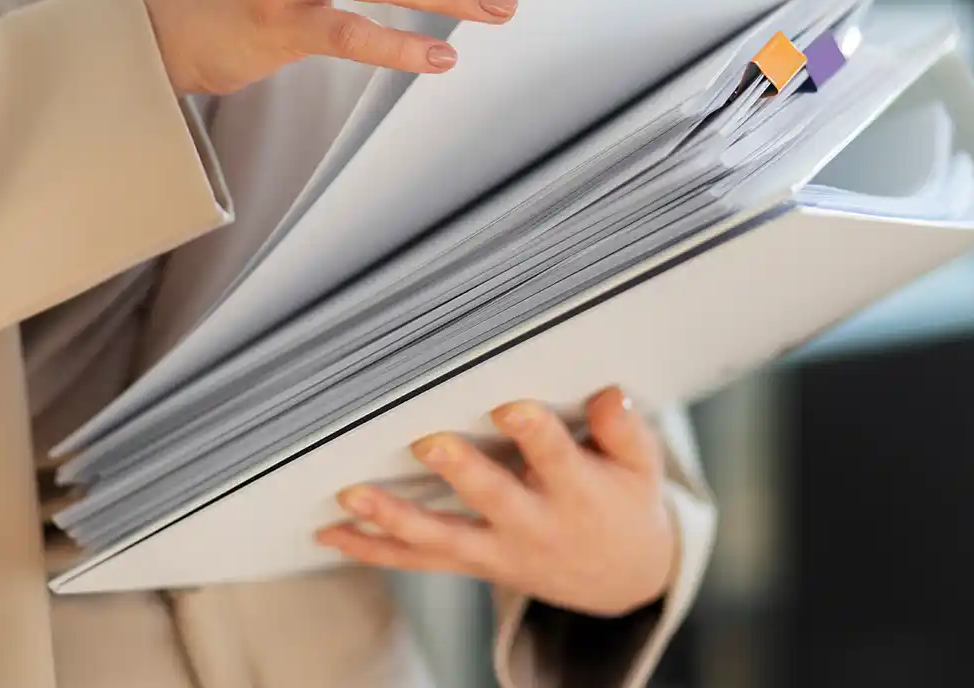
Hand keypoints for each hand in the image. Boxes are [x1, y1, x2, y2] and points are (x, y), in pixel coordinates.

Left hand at [315, 388, 675, 618]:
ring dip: (394, 518)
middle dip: (461, 472)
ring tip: (352, 496)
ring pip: (442, 538)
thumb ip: (623, 429)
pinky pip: (418, 561)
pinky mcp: (473, 563)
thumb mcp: (641, 467)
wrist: (621, 578)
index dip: (535, 433)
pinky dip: (373, 549)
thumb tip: (606, 394)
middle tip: (428, 443)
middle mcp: (534, 525)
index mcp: (578, 493)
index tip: (511, 405)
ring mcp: (499, 550)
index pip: (557, 458)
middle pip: (494, 499)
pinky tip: (333, 533)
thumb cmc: (625, 502)